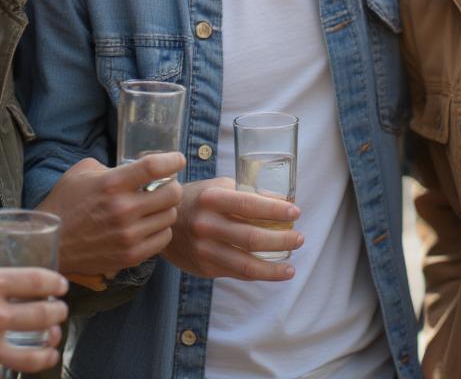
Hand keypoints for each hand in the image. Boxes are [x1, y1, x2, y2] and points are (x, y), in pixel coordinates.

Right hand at [0, 256, 67, 378]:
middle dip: (58, 313)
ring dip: (49, 348)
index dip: (55, 283)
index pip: (37, 282)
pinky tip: (16, 363)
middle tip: (60, 312)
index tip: (62, 285)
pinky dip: (11, 367)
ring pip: (33, 354)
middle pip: (43, 316)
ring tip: (52, 345)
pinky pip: (2, 372)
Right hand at [37, 153, 184, 277]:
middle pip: (172, 194)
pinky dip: (160, 229)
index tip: (179, 159)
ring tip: (154, 206)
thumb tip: (134, 168)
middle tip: (166, 185)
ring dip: (165, 209)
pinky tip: (148, 224)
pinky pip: (162, 239)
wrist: (52, 244)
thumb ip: (111, 166)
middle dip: (172, 186)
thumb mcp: (83, 172)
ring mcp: (129, 235)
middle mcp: (123, 210)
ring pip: (169, 217)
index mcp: (112, 184)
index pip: (153, 167)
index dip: (172, 160)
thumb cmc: (66, 203)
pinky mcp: (131, 256)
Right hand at [162, 177, 301, 280]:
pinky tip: (274, 272)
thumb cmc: (196, 199)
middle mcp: (207, 224)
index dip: (275, 210)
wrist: (161, 221)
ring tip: (291, 266)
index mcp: (212, 199)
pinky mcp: (204, 268)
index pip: (249, 205)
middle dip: (282, 240)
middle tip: (299, 238)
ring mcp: (204, 249)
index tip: (295, 212)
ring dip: (274, 267)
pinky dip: (259, 274)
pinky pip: (237, 273)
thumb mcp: (217, 187)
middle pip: (252, 238)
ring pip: (246, 264)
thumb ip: (245, 194)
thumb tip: (281, 203)